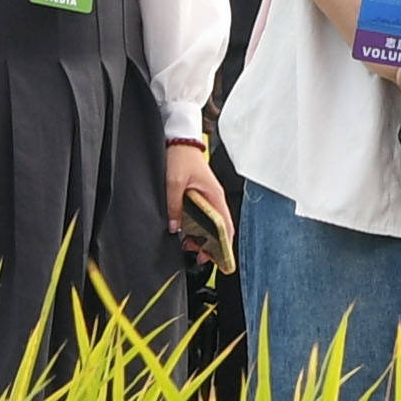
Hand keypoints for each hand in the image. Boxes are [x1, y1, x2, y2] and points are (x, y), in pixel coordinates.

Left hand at [161, 132, 225, 264]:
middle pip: (220, 229)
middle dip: (213, 245)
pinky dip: (198, 228)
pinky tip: (188, 234)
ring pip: (211, 224)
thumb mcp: (174, 182)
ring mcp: (209, 198)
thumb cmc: (182, 157)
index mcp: (215, 196)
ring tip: (192, 248)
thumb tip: (175, 226)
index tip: (222, 260)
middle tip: (201, 257)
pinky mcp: (200, 196)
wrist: (179, 140)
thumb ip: (174, 206)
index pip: (226, 227)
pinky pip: (203, 217)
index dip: (225, 245)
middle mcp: (215, 198)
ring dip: (204, 238)